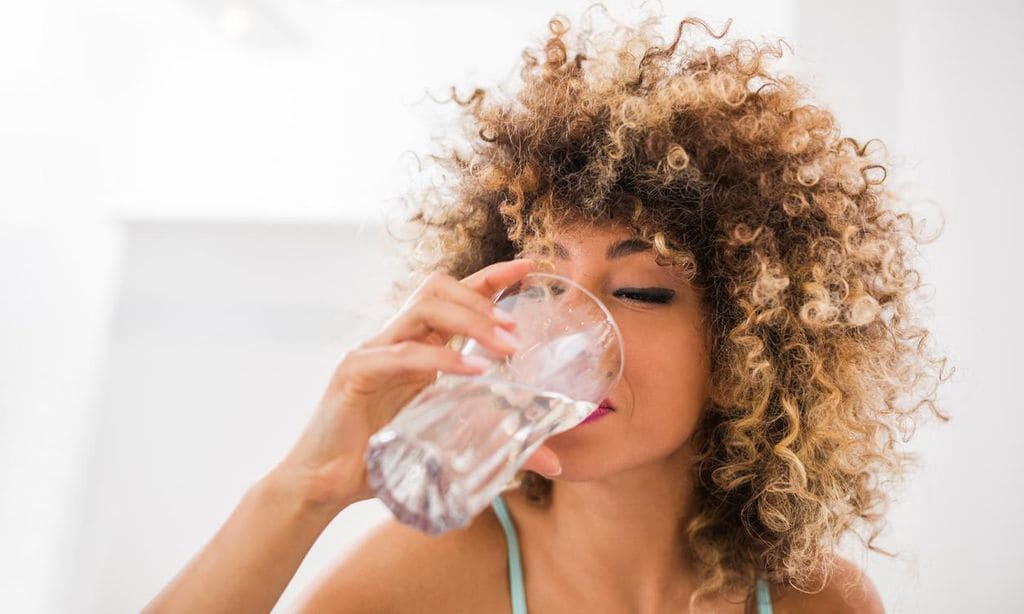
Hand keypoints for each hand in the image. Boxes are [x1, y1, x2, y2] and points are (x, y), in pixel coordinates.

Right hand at [275, 258, 562, 512]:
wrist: (324, 486)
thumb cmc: (383, 461)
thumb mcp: (448, 444)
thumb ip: (497, 443)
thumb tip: (552, 461)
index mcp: (415, 346)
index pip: (454, 296)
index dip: (491, 277)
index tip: (531, 267)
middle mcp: (394, 339)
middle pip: (438, 289)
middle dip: (483, 299)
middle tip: (519, 329)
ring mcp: (372, 351)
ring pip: (422, 309)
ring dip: (470, 320)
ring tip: (505, 346)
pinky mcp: (354, 373)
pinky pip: (403, 355)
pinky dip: (441, 359)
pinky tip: (472, 373)